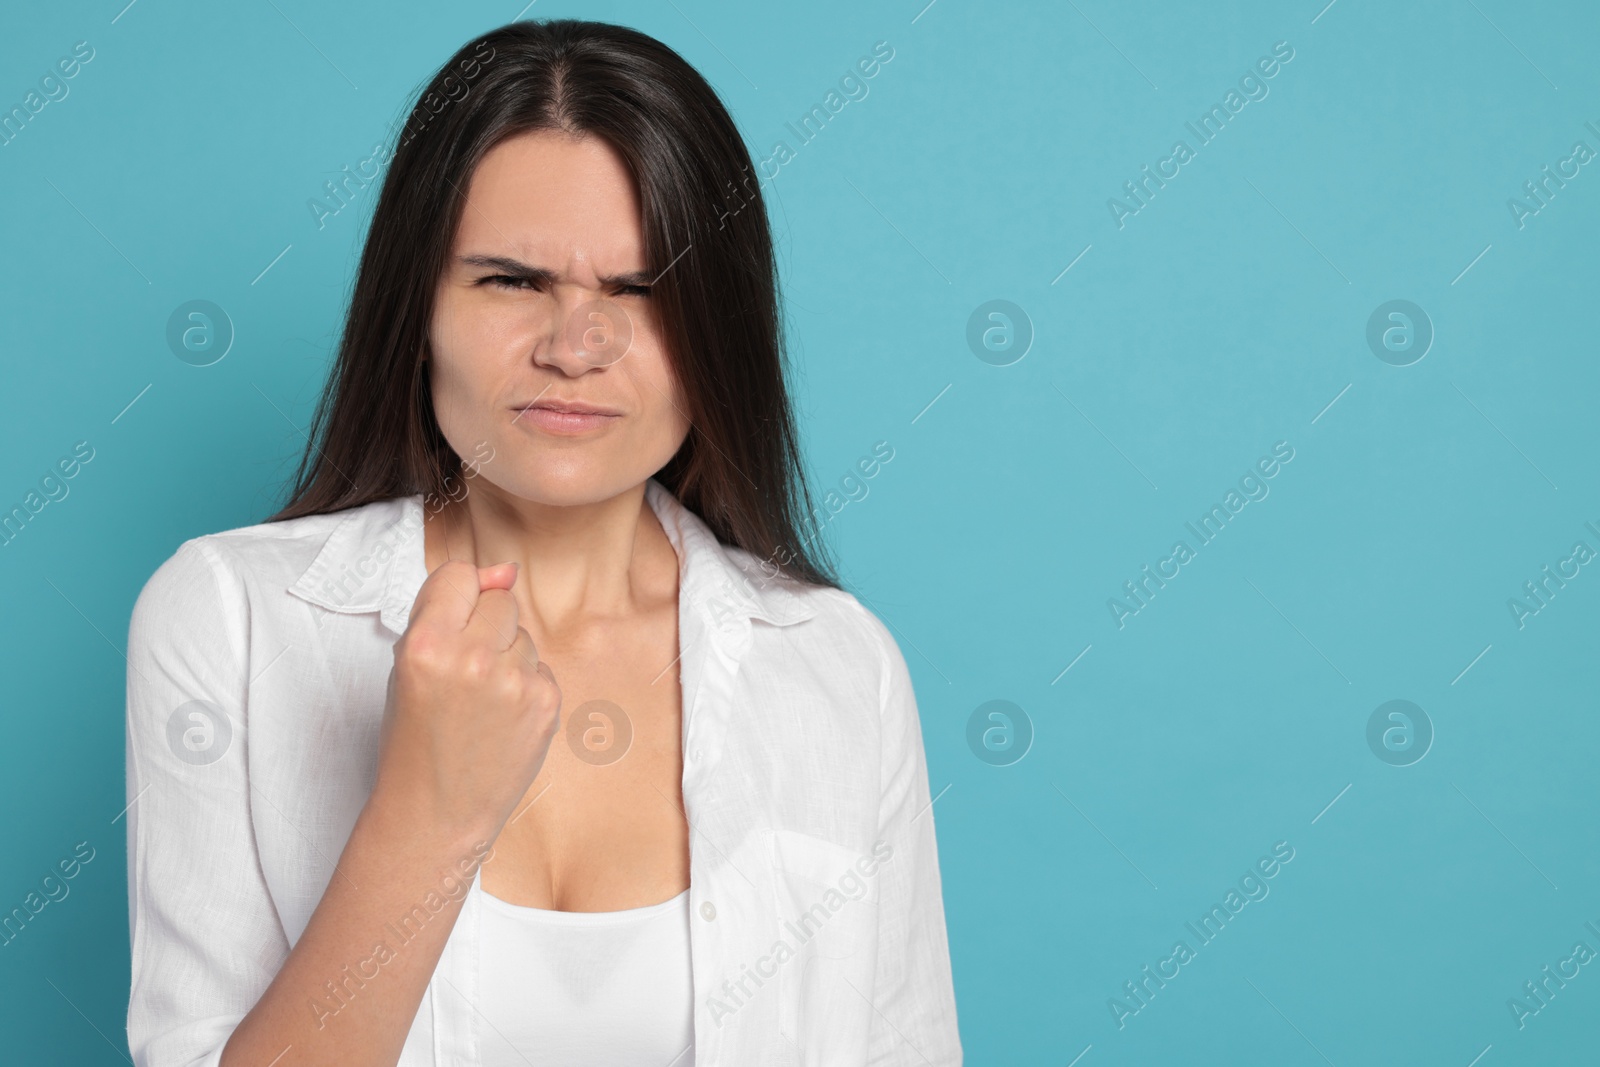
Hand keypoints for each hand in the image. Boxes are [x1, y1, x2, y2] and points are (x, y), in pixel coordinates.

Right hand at [373, 559, 560, 843]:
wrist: (436, 811)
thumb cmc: (414, 737)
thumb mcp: (408, 665)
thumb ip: (450, 609)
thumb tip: (507, 570)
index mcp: (426, 644)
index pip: (460, 574)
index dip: (455, 600)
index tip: (448, 627)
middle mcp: (473, 658)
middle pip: (500, 601)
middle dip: (485, 627)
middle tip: (463, 673)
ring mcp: (514, 682)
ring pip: (524, 633)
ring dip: (507, 656)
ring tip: (481, 701)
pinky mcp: (545, 703)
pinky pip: (541, 666)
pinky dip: (525, 684)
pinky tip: (502, 717)